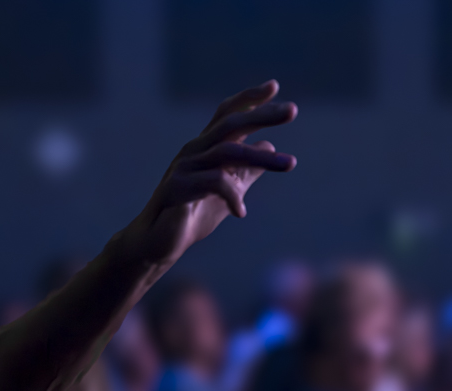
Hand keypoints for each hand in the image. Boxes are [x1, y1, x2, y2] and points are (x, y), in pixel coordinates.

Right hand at [133, 80, 296, 263]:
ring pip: (228, 152)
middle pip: (229, 124)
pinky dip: (233, 195)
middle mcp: (193, 151)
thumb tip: (269, 145)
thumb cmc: (191, 216)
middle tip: (293, 110)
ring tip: (290, 164)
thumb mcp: (226, 192)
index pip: (226, 115)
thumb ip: (245, 170)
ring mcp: (183, 168)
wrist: (158, 243)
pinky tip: (241, 213)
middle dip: (262, 115)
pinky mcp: (176, 187)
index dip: (248, 99)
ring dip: (262, 158)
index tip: (274, 86)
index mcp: (204, 149)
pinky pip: (214, 182)